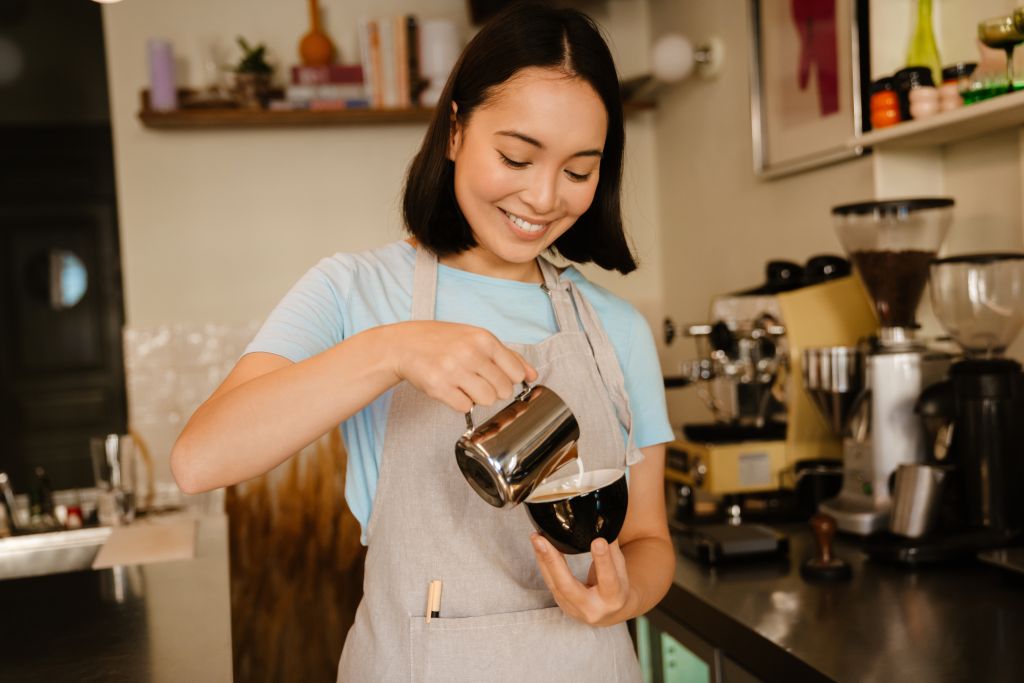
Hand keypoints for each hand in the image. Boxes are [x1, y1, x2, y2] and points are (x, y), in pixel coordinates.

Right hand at [389, 321, 536, 412]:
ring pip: (487, 401)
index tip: (495, 375)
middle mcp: (470, 353)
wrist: (405, 344)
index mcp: (484, 339)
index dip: (507, 378)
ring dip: (477, 397)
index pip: (515, 373)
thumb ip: (507, 356)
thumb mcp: (477, 338)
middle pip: (503, 390)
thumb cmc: (443, 341)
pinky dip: (460, 402)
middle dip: (492, 389)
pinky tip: (451, 389)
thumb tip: (533, 375)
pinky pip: (465, 407)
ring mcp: (454, 370)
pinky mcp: (438, 387)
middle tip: (475, 379)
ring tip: (463, 384)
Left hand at [530, 533, 635, 626]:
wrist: (609, 614)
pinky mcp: (562, 604)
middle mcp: (592, 608)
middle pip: (568, 586)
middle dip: (553, 562)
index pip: (608, 579)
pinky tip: (539, 547)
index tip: (598, 540)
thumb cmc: (617, 586)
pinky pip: (550, 582)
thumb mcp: (620, 568)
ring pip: (554, 584)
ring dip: (543, 559)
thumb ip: (611, 548)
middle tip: (541, 540)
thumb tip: (602, 522)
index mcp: (614, 598)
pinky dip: (543, 563)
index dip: (603, 560)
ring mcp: (574, 609)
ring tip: (536, 538)